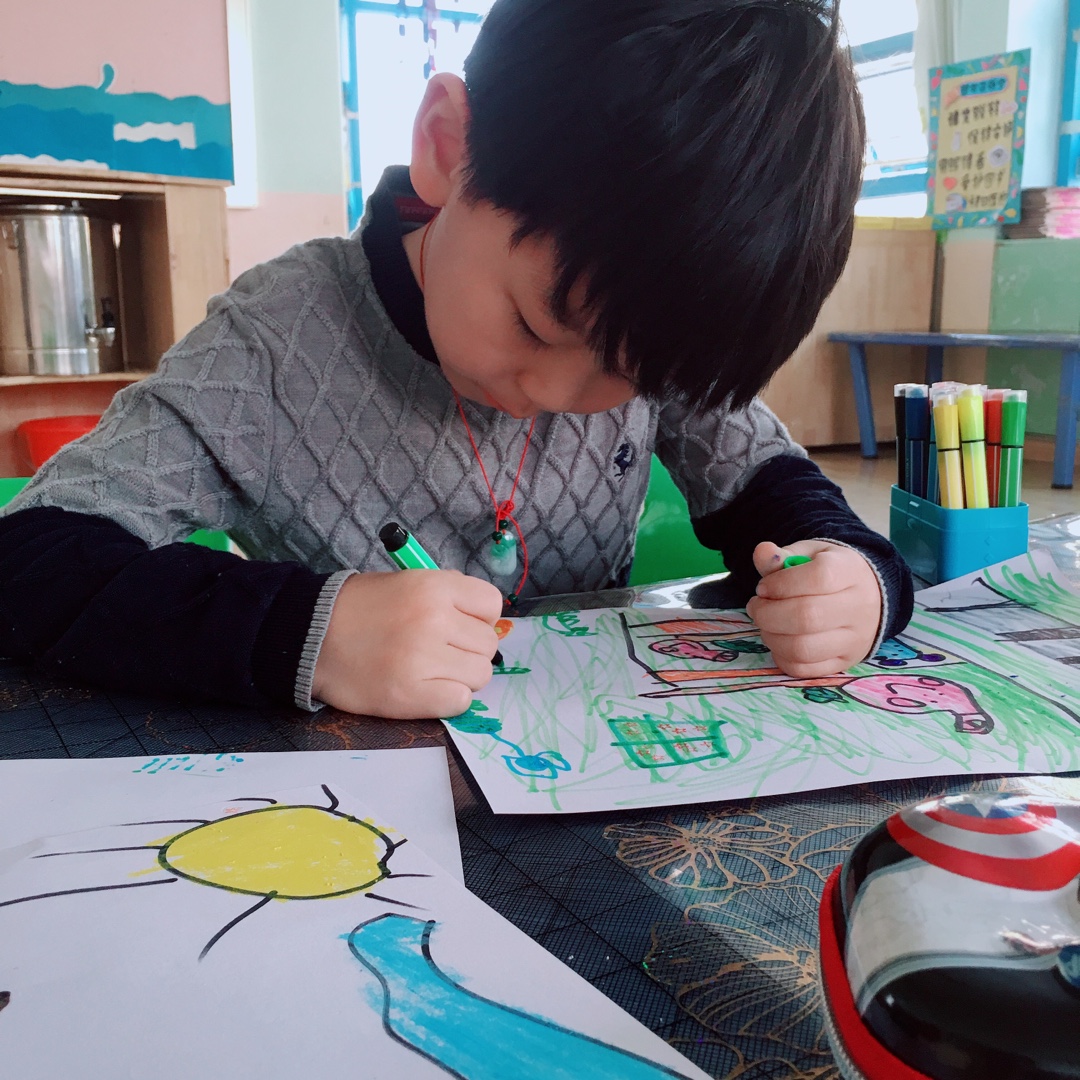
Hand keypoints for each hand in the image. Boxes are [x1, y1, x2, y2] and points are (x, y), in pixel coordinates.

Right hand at [312, 570, 502, 718]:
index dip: (480, 618)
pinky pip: (461, 701)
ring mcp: (423, 658)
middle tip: (442, 652)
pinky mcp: (410, 694)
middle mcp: (434, 619)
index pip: (492, 605)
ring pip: (480, 674)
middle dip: (470, 650)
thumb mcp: (407, 582)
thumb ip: (448, 596)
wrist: (310, 635)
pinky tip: (428, 689)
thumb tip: (485, 621)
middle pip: (488, 644)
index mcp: (434, 586)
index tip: (461, 626)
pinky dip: (450, 699)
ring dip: (462, 676)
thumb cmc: (361, 608)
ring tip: (433, 671)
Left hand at [746, 540, 881, 677]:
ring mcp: (854, 639)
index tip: (763, 587)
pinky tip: (778, 640)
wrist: (868, 596)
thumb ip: (782, 556)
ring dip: (771, 636)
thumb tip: (762, 552)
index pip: (817, 578)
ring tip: (765, 623)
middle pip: (807, 617)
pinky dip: (781, 657)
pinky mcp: (845, 662)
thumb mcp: (809, 555)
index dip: (780, 584)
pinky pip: (804, 669)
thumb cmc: (831, 572)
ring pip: (803, 648)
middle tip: (755, 606)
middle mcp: (858, 607)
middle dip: (767, 613)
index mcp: (850, 572)